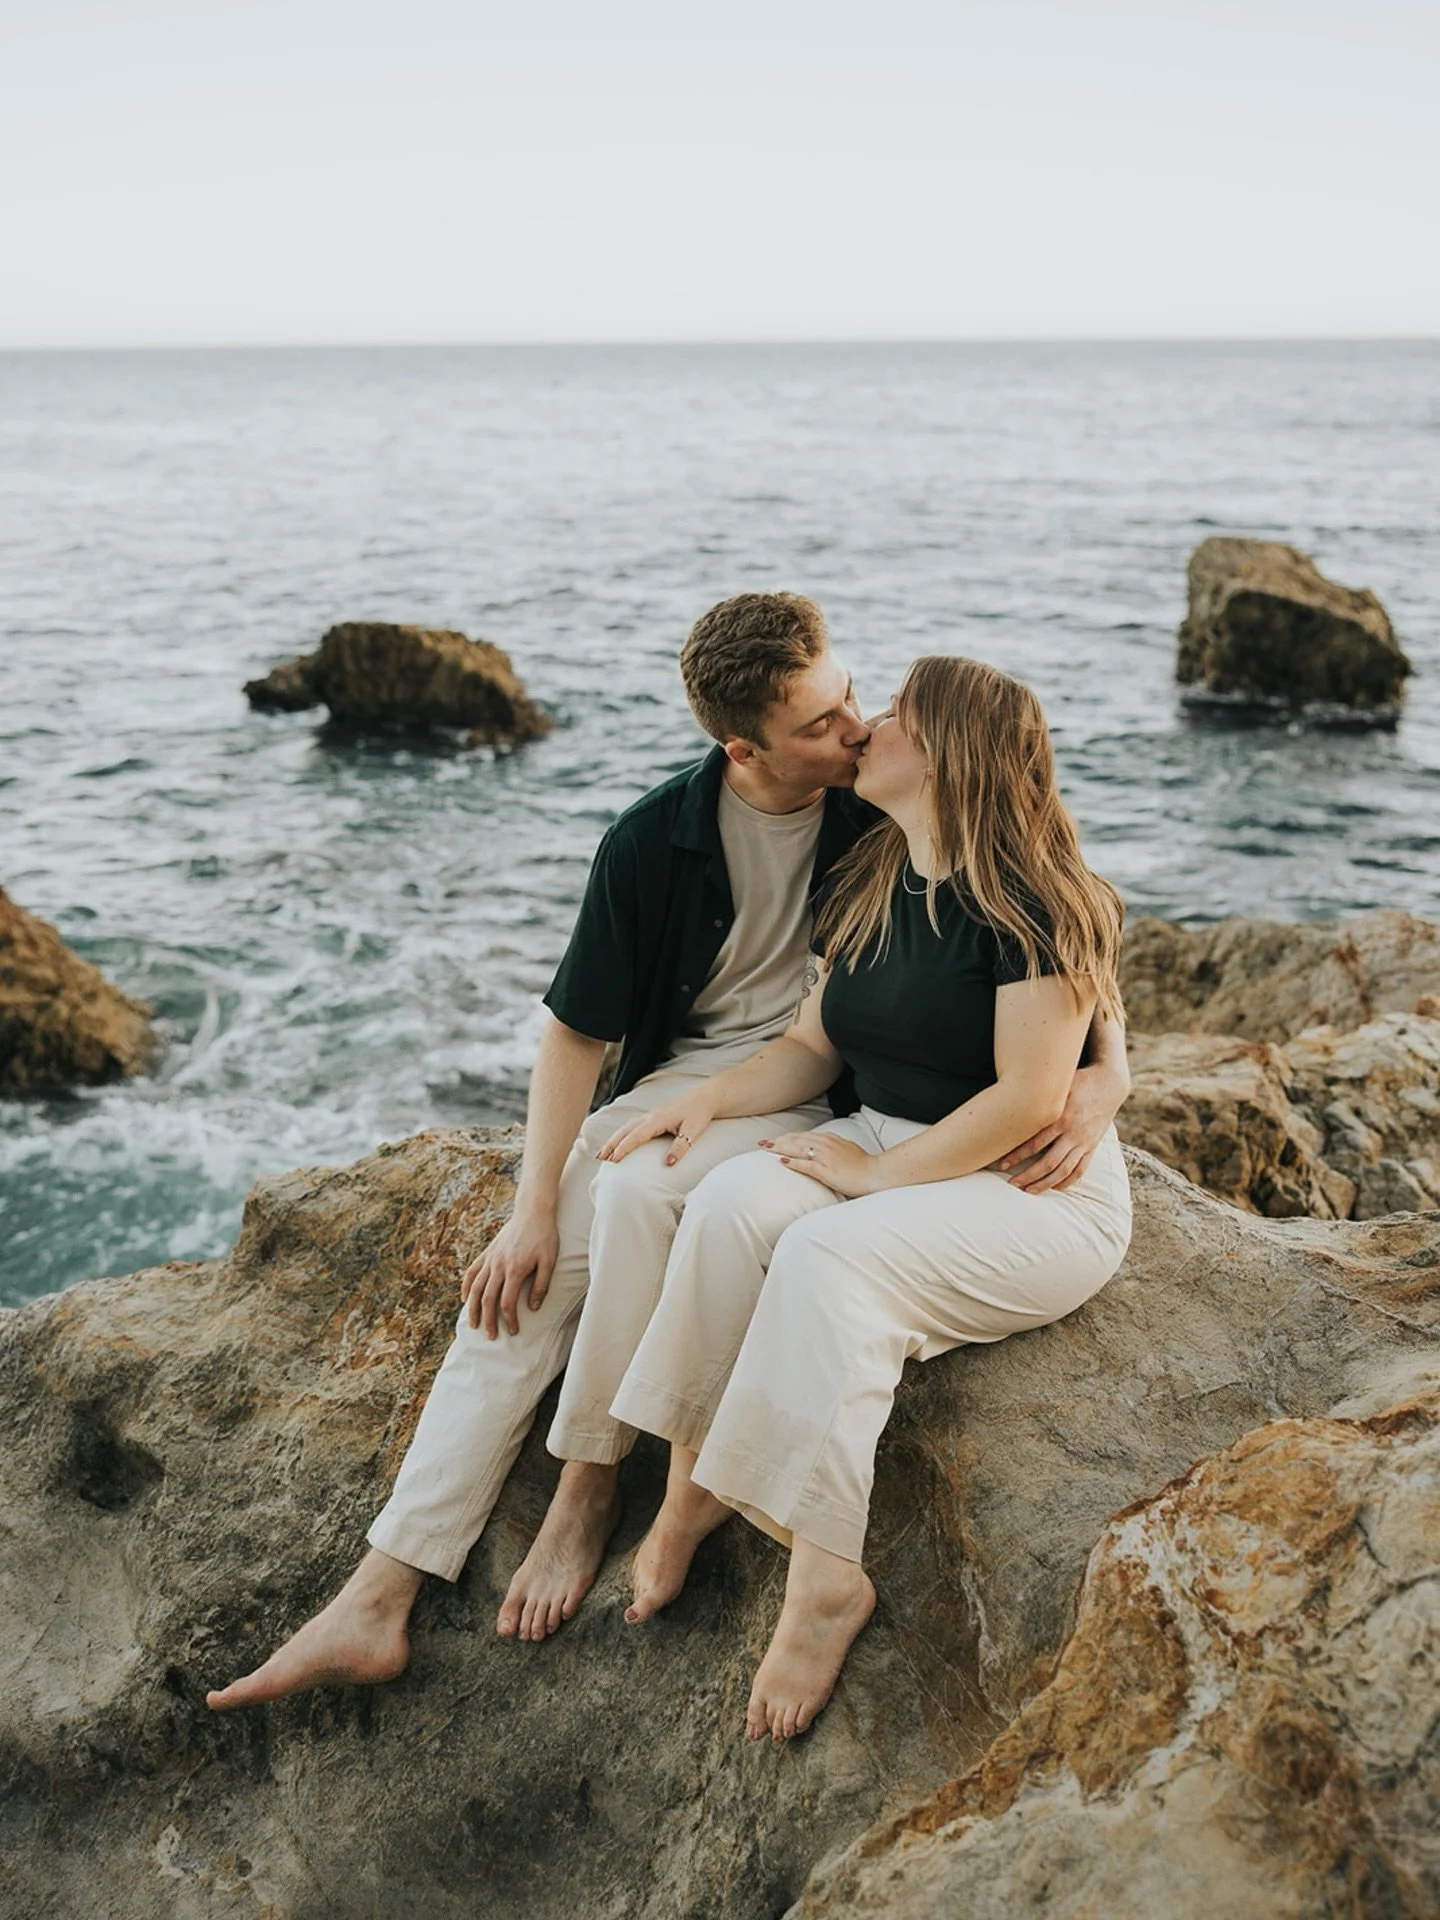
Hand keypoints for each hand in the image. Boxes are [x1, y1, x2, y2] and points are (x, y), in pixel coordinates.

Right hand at [460, 1204, 559, 1337]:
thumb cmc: (545, 1237)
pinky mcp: (487, 1252)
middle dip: (488, 1320)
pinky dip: (466, 1286)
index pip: (507, 1302)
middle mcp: (498, 1265)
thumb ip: (541, 1285)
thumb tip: (533, 1308)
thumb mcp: (549, 1261)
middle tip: (491, 1337)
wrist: (533, 1212)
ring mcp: (490, 1258)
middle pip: (488, 1299)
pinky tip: (465, 1299)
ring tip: (473, 1325)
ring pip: (476, 1288)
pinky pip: (472, 1271)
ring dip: (473, 1308)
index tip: (513, 1331)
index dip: (509, 1320)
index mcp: (515, 1269)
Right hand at [596, 1094, 716, 1167]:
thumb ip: (681, 1147)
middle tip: (600, 1158)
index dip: (624, 1148)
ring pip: (626, 1127)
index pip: (636, 1135)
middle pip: (625, 1130)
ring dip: (613, 1140)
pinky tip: (617, 1143)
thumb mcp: (693, 1131)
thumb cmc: (699, 1114)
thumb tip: (668, 1163)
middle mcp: (650, 1116)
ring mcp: (650, 1115)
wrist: (705, 1098)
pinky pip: (632, 1126)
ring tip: (602, 1154)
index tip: (613, 1160)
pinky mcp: (652, 1117)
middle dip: (611, 1144)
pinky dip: (622, 1135)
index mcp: (658, 1119)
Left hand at [760, 1130, 879, 1197]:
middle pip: (797, 1140)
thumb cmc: (864, 1165)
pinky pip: (806, 1165)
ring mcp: (825, 1157)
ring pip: (798, 1149)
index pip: (804, 1136)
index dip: (788, 1137)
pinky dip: (792, 1162)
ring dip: (780, 1148)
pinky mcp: (826, 1171)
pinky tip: (781, 1161)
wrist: (876, 1174)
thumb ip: (835, 1146)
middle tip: (763, 1143)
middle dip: (779, 1140)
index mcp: (830, 1139)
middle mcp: (826, 1144)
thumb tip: (825, 1145)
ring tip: (767, 1149)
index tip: (776, 1139)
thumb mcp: (848, 1149)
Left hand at [997, 1063, 1113, 1193]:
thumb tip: (1009, 1101)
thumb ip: (1038, 1097)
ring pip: (1063, 1170)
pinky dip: (1067, 1181)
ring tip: (1028, 1190)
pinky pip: (1080, 1169)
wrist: (1109, 1083)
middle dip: (1028, 1175)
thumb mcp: (1058, 1085)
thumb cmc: (1077, 1081)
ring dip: (1045, 1183)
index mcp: (1062, 1117)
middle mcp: (1073, 1132)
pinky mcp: (1092, 1146)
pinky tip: (1053, 1187)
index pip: (1035, 1143)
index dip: (1017, 1156)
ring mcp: (1084, 1142)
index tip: (1001, 1164)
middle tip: (1011, 1183)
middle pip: (1048, 1162)